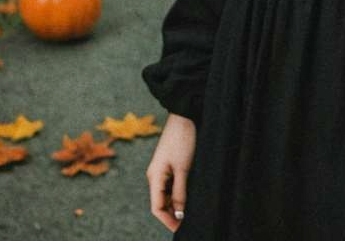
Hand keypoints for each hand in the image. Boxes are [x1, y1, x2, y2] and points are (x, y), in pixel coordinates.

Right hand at [145, 112, 196, 231]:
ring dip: (175, 204)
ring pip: (165, 194)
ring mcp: (161, 170)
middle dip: (171, 214)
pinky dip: (177, 193)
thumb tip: (178, 213)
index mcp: (154, 176)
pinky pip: (170, 185)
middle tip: (187, 222)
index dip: (167, 220)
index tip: (181, 228)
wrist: (184, 116)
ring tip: (189, 212)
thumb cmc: (183, 139)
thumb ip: (180, 191)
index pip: (156, 207)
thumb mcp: (183, 168)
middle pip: (160, 202)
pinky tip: (187, 197)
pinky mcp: (169, 164)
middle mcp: (155, 175)